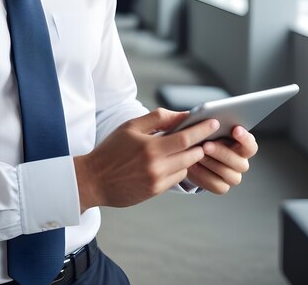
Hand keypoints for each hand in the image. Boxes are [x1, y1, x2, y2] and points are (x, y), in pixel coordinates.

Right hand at [74, 108, 219, 211]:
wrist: (93, 179)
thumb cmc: (111, 149)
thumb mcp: (130, 127)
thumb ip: (157, 119)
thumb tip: (182, 115)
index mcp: (150, 147)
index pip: (185, 138)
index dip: (202, 130)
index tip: (214, 122)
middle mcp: (156, 166)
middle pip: (191, 155)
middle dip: (201, 144)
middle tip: (208, 135)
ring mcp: (156, 181)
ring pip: (185, 167)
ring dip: (189, 157)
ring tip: (190, 147)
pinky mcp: (155, 192)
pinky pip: (176, 178)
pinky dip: (178, 168)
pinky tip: (172, 160)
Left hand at [186, 126, 257, 193]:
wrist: (188, 155)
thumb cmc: (199, 136)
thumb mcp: (201, 127)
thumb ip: (205, 121)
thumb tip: (198, 115)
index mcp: (241, 145)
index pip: (251, 145)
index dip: (245, 138)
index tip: (235, 129)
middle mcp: (240, 161)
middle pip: (240, 162)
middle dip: (222, 153)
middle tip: (206, 145)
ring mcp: (232, 176)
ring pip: (230, 175)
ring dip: (212, 164)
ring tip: (197, 155)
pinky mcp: (221, 186)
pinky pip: (217, 185)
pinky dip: (204, 176)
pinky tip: (194, 166)